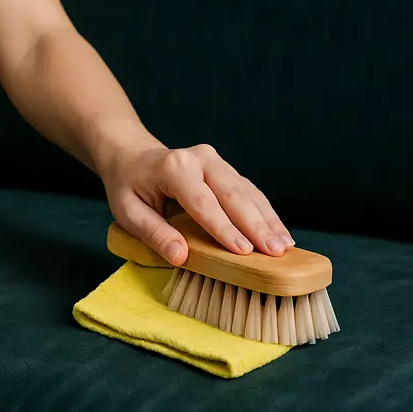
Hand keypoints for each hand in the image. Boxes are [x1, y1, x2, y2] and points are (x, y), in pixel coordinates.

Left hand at [101, 141, 293, 265]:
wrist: (131, 154)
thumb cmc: (128, 186)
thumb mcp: (128, 212)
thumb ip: (154, 233)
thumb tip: (181, 256)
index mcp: (174, 167)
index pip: (203, 202)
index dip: (224, 228)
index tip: (243, 252)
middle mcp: (200, 158)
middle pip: (232, 194)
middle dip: (256, 225)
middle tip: (274, 252)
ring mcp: (215, 160)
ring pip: (247, 191)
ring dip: (267, 219)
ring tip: (284, 246)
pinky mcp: (225, 168)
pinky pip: (249, 191)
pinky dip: (265, 212)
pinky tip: (278, 232)